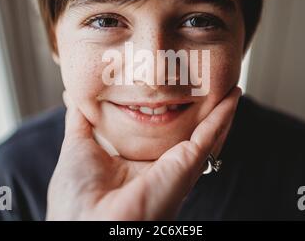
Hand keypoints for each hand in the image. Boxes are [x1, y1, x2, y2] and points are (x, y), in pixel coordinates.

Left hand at [46, 87, 241, 219]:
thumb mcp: (79, 145)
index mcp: (139, 164)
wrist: (85, 220)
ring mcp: (177, 167)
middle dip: (203, 110)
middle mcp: (162, 167)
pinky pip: (210, 135)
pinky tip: (232, 96)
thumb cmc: (77, 194)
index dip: (174, 113)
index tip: (178, 91)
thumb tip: (73, 96)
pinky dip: (223, 116)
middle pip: (190, 133)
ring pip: (207, 133)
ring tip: (229, 88)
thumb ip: (80, 120)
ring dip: (220, 111)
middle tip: (211, 84)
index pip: (164, 134)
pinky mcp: (186, 165)